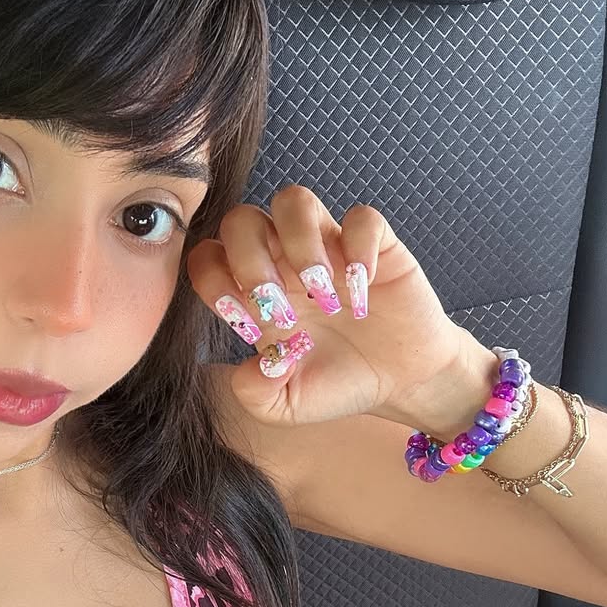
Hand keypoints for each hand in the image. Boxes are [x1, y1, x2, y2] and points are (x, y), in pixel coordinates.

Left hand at [186, 185, 479, 430]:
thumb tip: (260, 362)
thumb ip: (255, 392)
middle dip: (250, 262)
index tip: (245, 323)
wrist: (399, 383)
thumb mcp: (286, 406)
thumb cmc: (336, 384)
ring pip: (293, 200)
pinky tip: (363, 290)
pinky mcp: (375, 243)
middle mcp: (282, 261)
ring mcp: (327, 246)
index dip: (214, 280)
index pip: (207, 256)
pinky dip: (360, 249)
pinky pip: (362, 217)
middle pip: (241, 220)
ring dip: (301, 245)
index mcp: (252, 292)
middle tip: (281, 311)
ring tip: (323, 295)